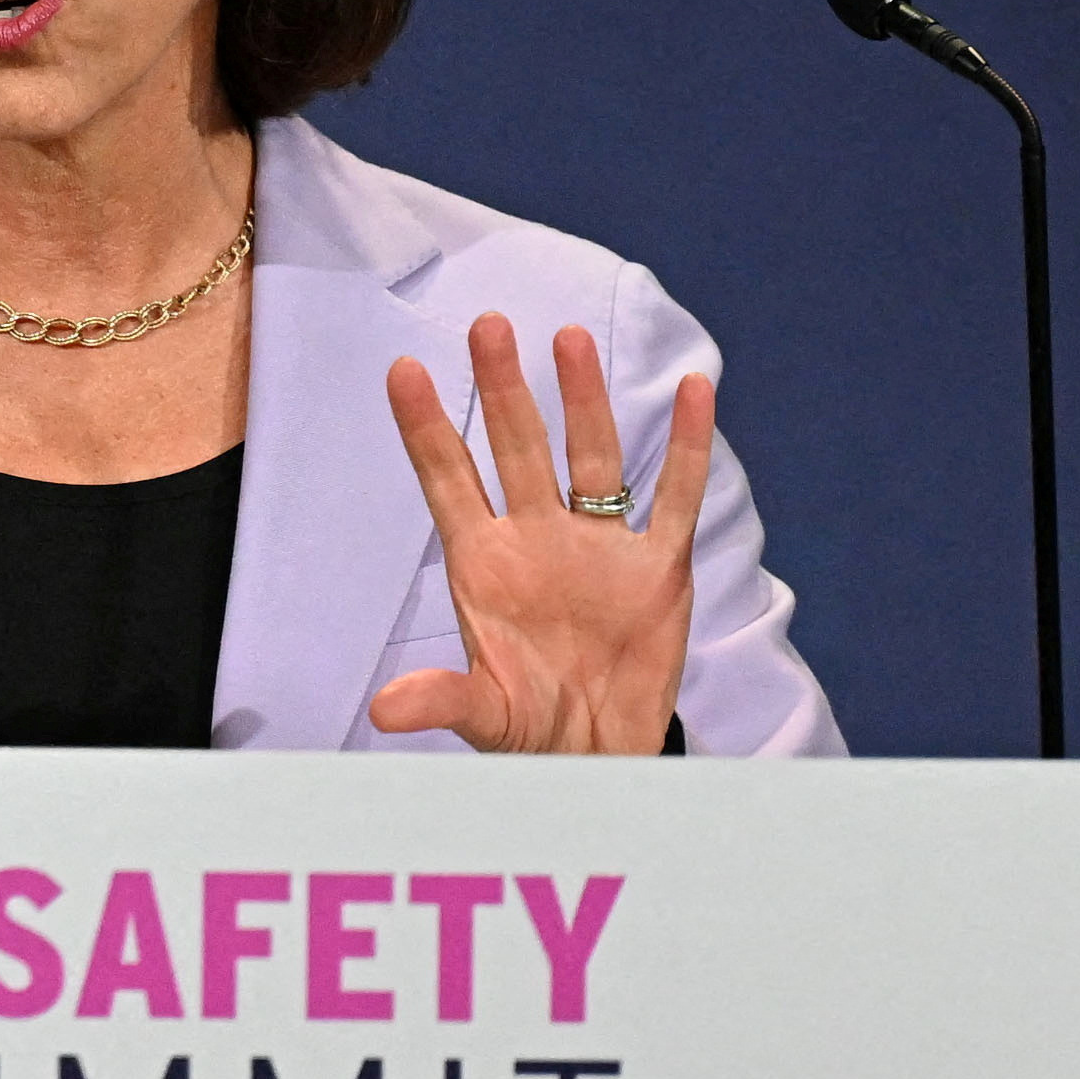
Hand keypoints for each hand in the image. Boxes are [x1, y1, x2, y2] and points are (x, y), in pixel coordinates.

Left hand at [370, 312, 712, 754]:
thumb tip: (384, 710)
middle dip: (503, 389)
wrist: (598, 755)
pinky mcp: (658, 567)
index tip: (402, 369)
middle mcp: (537, 538)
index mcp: (484, 563)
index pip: (447, 480)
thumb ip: (443, 699)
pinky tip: (695, 390)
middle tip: (487, 324)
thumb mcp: (485, 715)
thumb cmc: (529, 727)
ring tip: (569, 339)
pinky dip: (686, 447)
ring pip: (591, 457)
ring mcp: (598, 546)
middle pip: (517, 448)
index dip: (426, 427)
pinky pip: (674, 497)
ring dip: (583, 400)